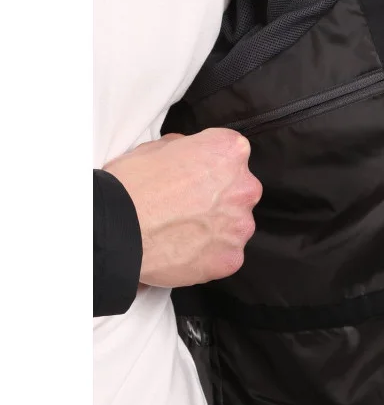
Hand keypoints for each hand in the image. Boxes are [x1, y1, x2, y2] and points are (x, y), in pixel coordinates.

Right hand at [103, 128, 262, 286]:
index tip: (195, 175)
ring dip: (216, 228)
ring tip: (182, 233)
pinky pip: (226, 254)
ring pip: (234, 225)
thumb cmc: (132, 184)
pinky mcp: (231, 258)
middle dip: (219, 197)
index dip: (210, 165)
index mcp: (229, 152)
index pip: (232, 154)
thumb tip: (191, 155)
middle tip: (187, 207)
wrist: (117, 229)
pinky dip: (209, 255)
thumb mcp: (157, 147)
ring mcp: (240, 226)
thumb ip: (187, 149)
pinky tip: (184, 252)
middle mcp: (244, 187)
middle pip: (239, 191)